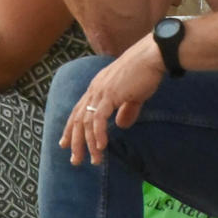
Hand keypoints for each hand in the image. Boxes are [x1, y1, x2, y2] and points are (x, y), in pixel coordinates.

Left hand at [60, 33, 166, 165]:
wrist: (151, 56)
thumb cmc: (145, 73)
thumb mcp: (134, 96)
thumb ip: (126, 110)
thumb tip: (121, 126)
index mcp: (97, 88)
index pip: (78, 111)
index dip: (70, 128)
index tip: (65, 144)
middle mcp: (94, 90)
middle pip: (77, 119)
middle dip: (75, 142)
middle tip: (75, 160)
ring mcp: (100, 92)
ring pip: (86, 122)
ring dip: (89, 143)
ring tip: (95, 159)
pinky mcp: (110, 95)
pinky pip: (99, 118)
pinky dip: (98, 134)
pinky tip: (101, 146)